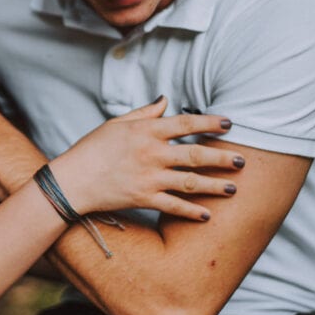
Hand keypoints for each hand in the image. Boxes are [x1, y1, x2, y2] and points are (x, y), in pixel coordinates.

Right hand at [50, 97, 243, 221]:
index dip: (209, 122)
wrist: (72, 180)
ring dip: (215, 185)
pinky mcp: (143, 199)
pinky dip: (192, 211)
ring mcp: (149, 178)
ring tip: (233, 188)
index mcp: (146, 132)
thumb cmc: (92, 148)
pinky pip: (174, 206)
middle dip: (221, 157)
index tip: (229, 123)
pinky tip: (208, 214)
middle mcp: (151, 154)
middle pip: (195, 154)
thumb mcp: (117, 124)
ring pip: (190, 181)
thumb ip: (145, 114)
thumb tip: (166, 100)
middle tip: (242, 160)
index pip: (185, 123)